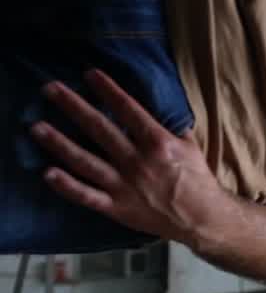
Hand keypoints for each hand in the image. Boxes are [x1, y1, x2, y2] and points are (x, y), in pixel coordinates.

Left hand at [30, 69, 228, 244]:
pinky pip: (86, 195)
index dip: (108, 90)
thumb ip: (172, 127)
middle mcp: (136, 160)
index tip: (90, 74)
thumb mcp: (191, 146)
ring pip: (86, 161)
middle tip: (51, 89)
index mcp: (158, 142)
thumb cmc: (197, 179)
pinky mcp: (116, 207)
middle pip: (100, 128)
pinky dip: (67, 185)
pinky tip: (48, 173)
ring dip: (59, 143)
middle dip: (74, 107)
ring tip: (37, 127)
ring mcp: (123, 184)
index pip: (128, 109)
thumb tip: (158, 108)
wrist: (201, 217)